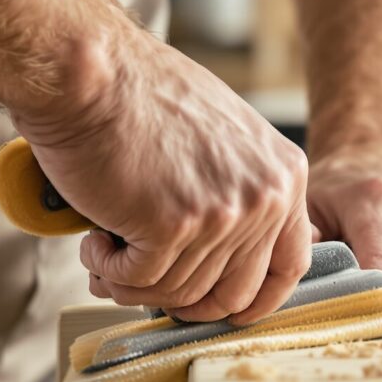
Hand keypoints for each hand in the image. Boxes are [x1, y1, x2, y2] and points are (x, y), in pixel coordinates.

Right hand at [13, 27, 311, 324]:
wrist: (92, 72)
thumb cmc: (141, 95)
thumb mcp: (222, 136)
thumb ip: (237, 190)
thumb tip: (218, 256)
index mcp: (285, 175)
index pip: (289, 266)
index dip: (252, 301)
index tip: (220, 310)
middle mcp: (265, 197)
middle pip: (229, 292)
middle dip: (181, 300)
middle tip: (140, 280)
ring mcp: (222, 215)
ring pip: (179, 292)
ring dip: (133, 280)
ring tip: (106, 247)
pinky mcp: (173, 227)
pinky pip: (139, 282)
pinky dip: (108, 269)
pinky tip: (94, 239)